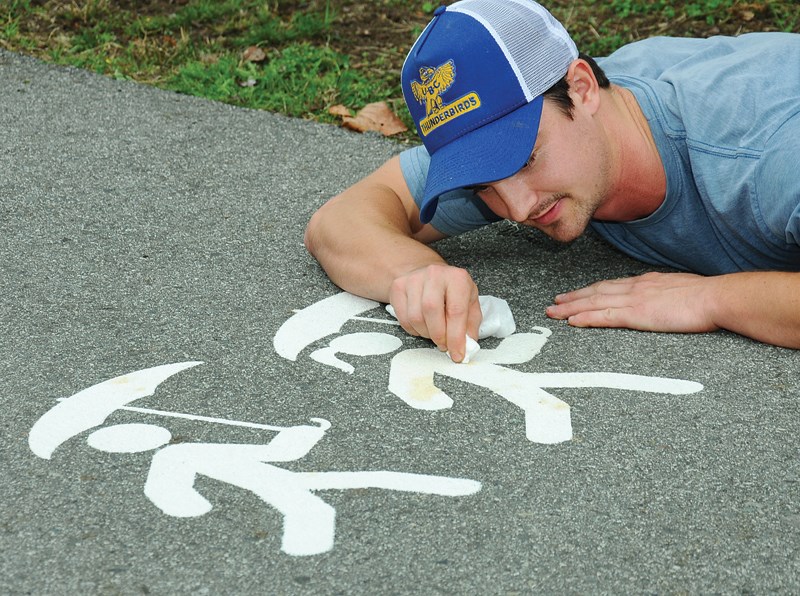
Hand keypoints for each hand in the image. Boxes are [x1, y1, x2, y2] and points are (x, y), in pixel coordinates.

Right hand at [389, 264, 481, 360]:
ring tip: (433, 333)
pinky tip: (422, 326)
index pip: (456, 311)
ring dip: (425, 333)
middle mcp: (435, 274)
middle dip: (438, 335)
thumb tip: (466, 347)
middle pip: (431, 311)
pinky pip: (403, 318)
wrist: (430, 276)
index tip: (457, 353)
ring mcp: (414, 279)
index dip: (456, 337)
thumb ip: (470, 326)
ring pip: (415, 317)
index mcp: (457, 278)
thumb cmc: (452, 292)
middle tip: (443, 345)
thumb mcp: (469, 304)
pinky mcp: (398, 287)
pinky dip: (414, 330)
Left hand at [546, 272, 720, 333]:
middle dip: (573, 298)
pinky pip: (604, 317)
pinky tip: (572, 322)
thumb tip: (664, 301)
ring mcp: (634, 300)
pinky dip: (585, 318)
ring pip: (593, 303)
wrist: (716, 297)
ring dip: (570, 308)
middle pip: (596, 292)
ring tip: (553, 312)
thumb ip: (667, 294)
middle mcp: (635, 287)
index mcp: (646, 282)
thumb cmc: (707, 297)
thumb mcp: (681, 290)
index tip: (576, 293)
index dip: (590, 290)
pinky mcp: (637, 314)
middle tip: (554, 302)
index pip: (611, 286)